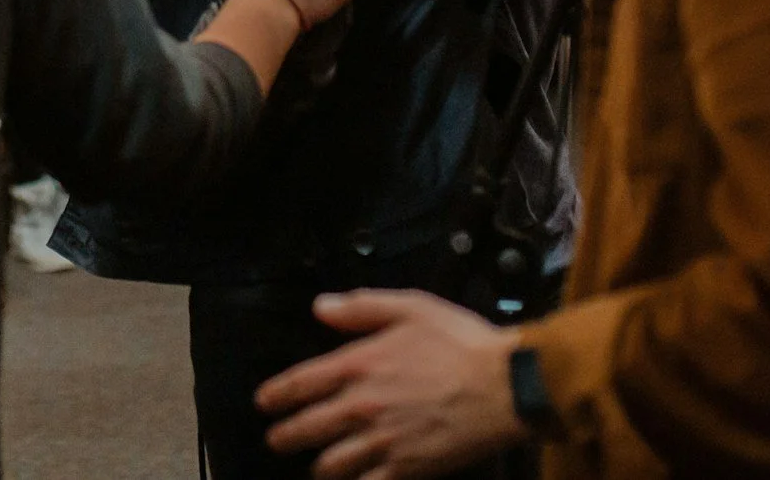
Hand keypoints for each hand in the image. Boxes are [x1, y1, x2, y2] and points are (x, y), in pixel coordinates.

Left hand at [260, 290, 527, 477]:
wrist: (505, 386)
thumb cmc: (461, 343)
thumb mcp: (410, 307)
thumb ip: (360, 307)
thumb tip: (319, 307)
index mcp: (360, 364)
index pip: (301, 384)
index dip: (276, 396)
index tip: (264, 403)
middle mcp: (362, 406)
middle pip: (307, 429)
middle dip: (285, 436)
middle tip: (277, 439)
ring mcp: (383, 441)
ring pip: (330, 465)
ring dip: (318, 467)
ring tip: (315, 467)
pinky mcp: (406, 469)